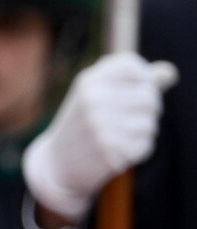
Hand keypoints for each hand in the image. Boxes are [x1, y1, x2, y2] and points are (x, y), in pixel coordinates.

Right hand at [23, 52, 176, 223]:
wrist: (57, 162)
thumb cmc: (83, 123)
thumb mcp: (97, 94)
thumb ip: (133, 82)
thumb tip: (170, 72)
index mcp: (88, 81)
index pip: (132, 66)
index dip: (144, 77)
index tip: (138, 89)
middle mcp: (94, 100)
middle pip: (149, 96)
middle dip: (149, 109)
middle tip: (133, 117)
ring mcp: (101, 126)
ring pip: (150, 123)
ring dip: (143, 132)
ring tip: (122, 135)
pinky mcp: (111, 151)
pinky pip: (146, 145)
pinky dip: (139, 148)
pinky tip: (120, 149)